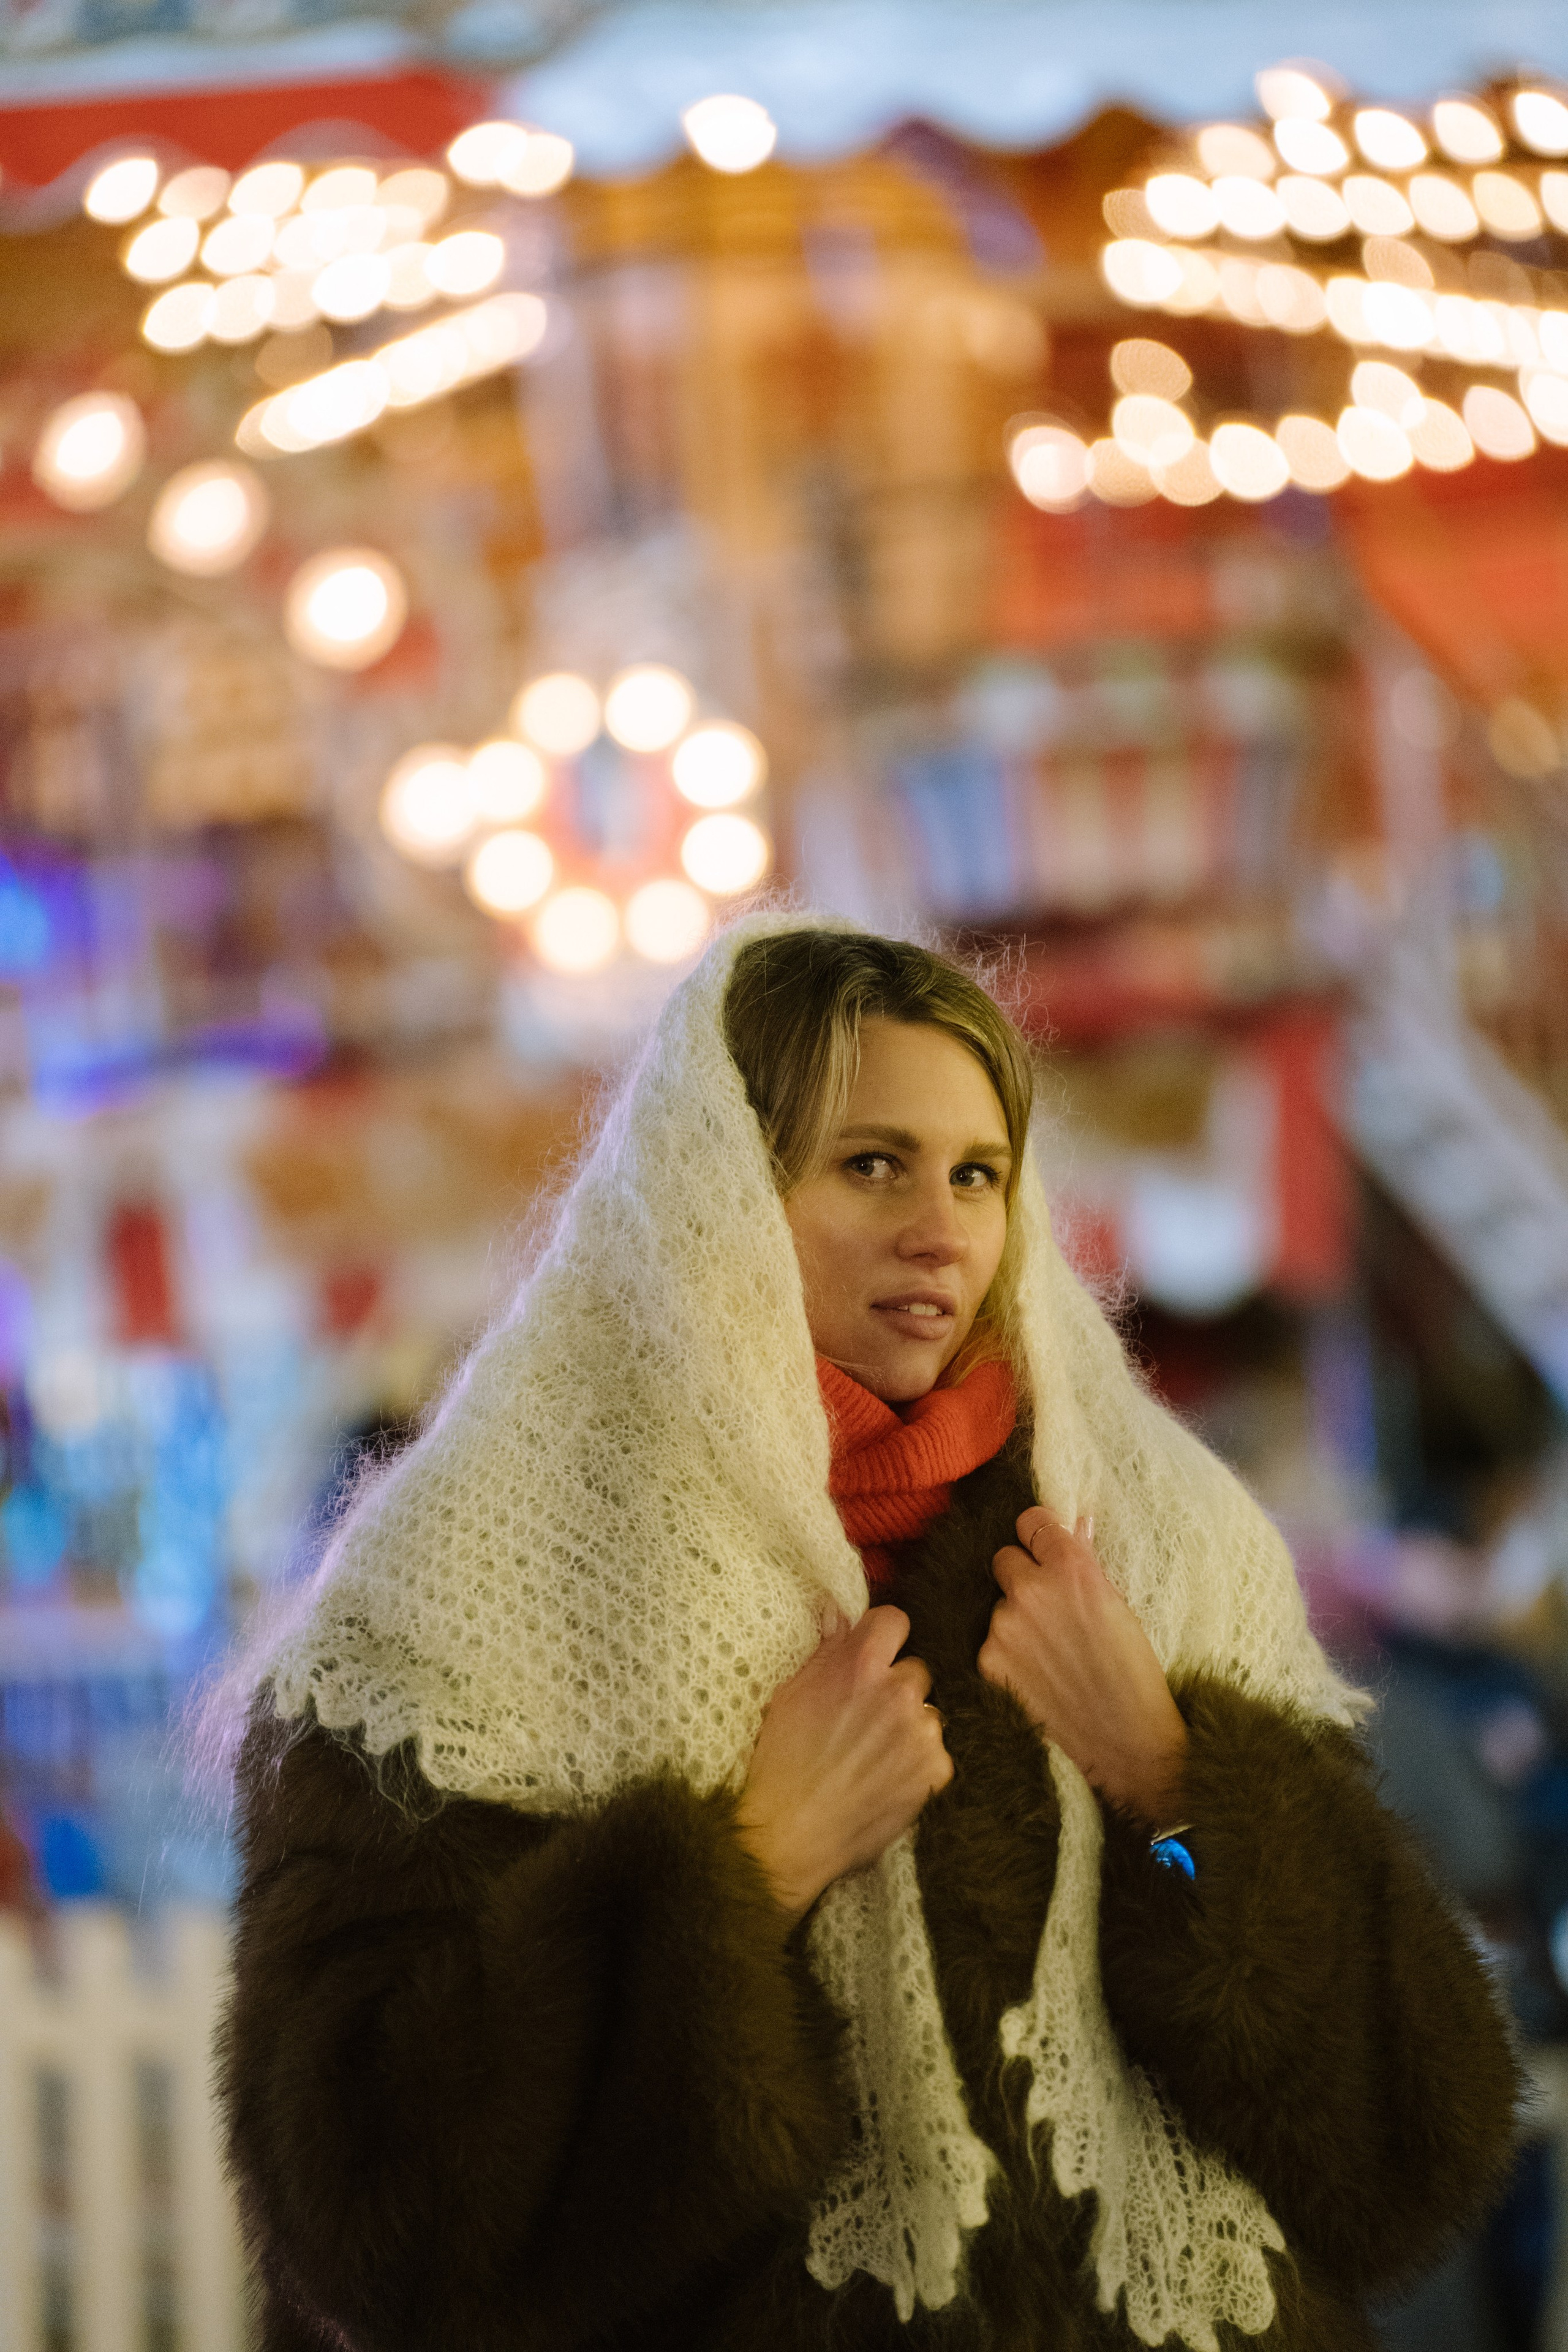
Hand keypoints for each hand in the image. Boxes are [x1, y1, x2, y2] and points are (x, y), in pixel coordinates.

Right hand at [736, 1606, 952, 1923]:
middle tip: (865, 1719)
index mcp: (861, 1664)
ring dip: (909, 1727)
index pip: (895, 1621)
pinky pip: (936, 1752)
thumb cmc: (782, 1761)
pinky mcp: (936, 1769)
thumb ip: (827, 1649)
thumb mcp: (793, 1692)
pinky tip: (886, 1779)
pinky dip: (917, 1763)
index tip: (872, 1658)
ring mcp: (922, 1731)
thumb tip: (838, 1611)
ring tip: (872, 1757)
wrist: (792, 1831)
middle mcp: (899, 1691)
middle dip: (894, 1689)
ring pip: (927, 1713)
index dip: (881, 1639)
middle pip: (914, 1671)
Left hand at [978, 1507, 1187, 1824]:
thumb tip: (1075, 1524)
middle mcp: (1031, 1589)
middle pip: (1005, 1558)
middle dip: (1023, 1575)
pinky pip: (991, 1642)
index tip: (1042, 1546)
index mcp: (1070, 1568)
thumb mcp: (1118, 1605)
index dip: (1038, 1534)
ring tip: (1051, 1654)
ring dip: (1017, 1620)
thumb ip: (1086, 1562)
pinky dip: (1009, 1655)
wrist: (1126, 1740)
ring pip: (999, 1606)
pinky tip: (1038, 1676)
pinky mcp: (989, 1661)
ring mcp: (1004, 1626)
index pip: (1031, 1521)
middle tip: (1048, 1607)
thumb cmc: (1133, 1671)